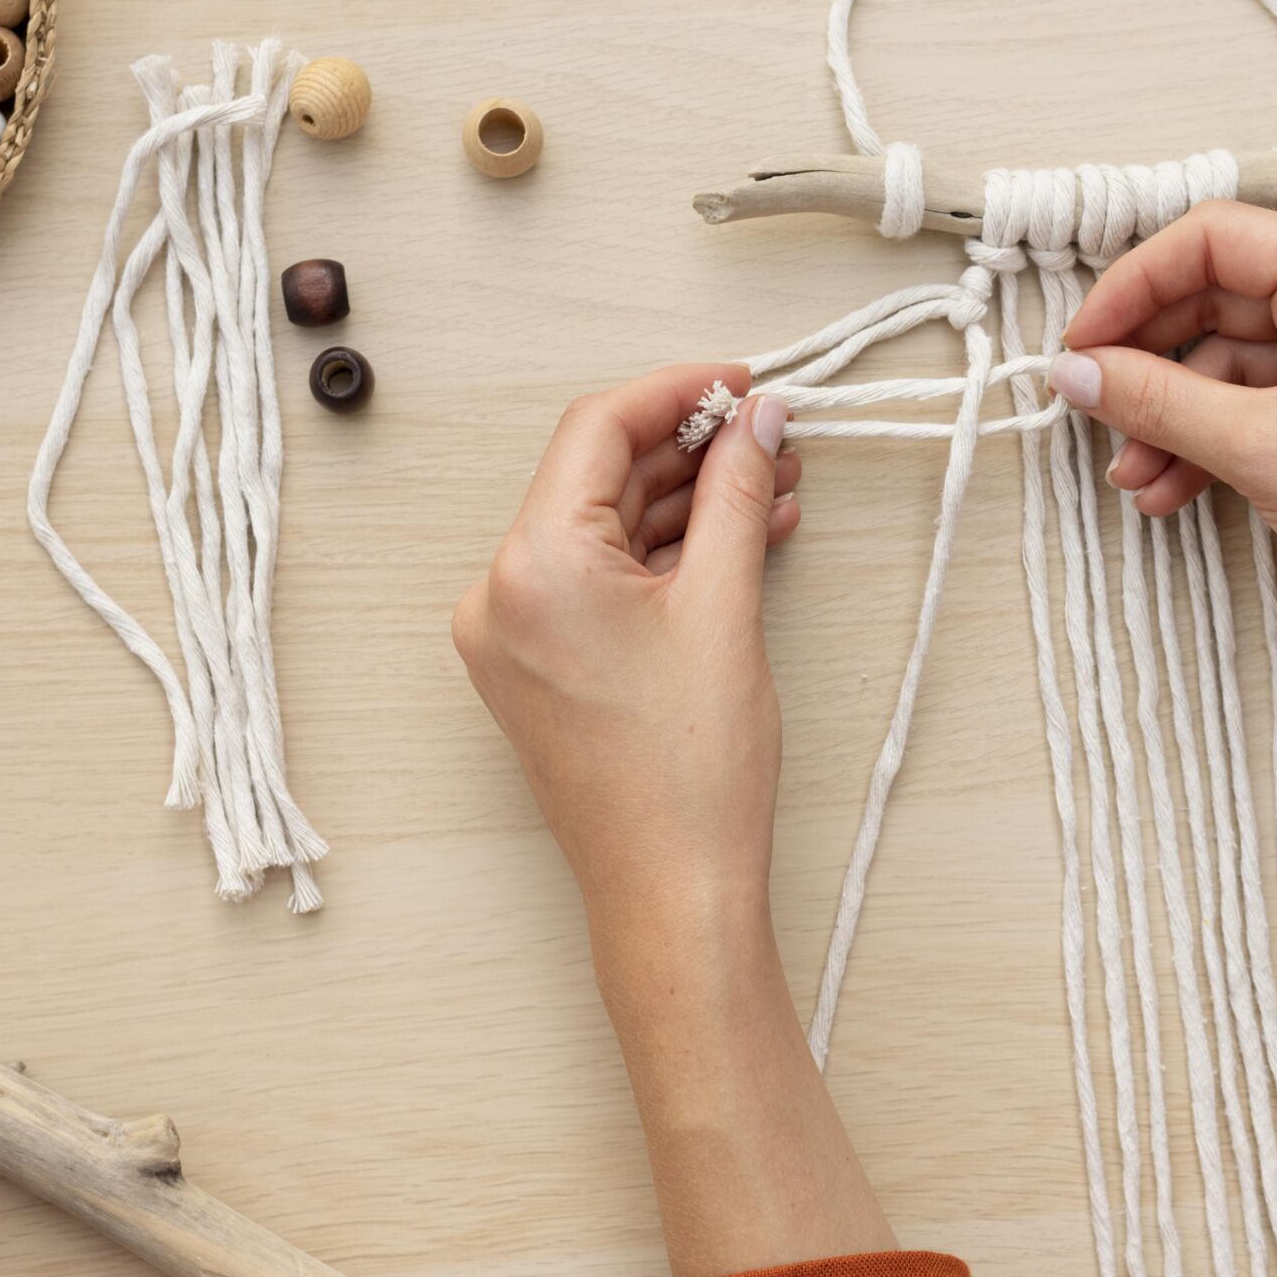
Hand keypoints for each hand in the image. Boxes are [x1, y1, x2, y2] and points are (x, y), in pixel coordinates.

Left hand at [457, 371, 898, 1276]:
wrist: (672, 895)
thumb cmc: (691, 773)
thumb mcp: (725, 608)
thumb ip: (738, 494)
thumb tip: (757, 421)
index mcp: (529, 565)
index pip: (598, 429)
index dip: (678, 390)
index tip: (744, 380)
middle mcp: (500, 592)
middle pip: (598, 475)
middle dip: (691, 447)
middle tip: (775, 431)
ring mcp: (513, 632)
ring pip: (604, 527)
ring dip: (686, 501)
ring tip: (776, 484)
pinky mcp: (539, 665)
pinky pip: (600, 579)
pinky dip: (665, 555)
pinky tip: (740, 536)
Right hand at [1048, 203, 1276, 666]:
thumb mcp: (1258, 448)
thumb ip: (1154, 399)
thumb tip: (1077, 372)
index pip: (1214, 239)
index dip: (1133, 288)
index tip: (1083, 345)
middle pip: (1222, 295)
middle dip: (1152, 364)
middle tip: (1096, 409)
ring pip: (1241, 354)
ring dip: (1179, 413)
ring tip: (1137, 476)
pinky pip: (1273, 390)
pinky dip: (1221, 431)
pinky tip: (1177, 484)